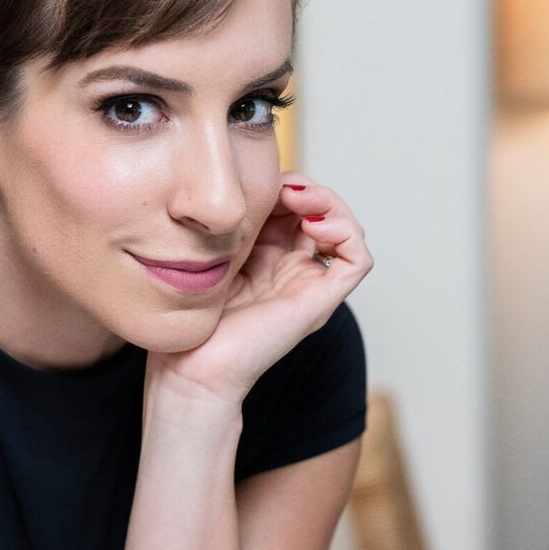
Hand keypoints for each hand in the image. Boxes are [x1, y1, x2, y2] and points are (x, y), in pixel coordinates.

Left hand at [145, 174, 373, 406]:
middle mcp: (295, 269)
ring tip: (301, 201)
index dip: (288, 185)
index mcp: (270, 256)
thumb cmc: (194, 318)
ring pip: (346, 231)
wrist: (191, 368)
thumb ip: (236, 222)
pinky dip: (346, 234)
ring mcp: (310, 284)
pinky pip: (357, 260)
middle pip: (324, 213)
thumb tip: (249, 183)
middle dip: (309, 190)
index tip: (263, 181)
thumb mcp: (215, 252)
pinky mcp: (321, 301)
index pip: (296, 206)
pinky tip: (314, 227)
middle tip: (284, 186)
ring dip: (331, 204)